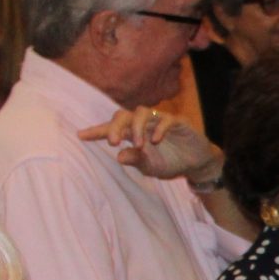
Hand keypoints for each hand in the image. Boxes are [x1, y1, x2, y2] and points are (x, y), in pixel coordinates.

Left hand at [77, 105, 221, 185]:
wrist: (197, 164)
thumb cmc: (171, 163)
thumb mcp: (150, 167)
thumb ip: (136, 161)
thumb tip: (119, 157)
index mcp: (134, 134)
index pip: (112, 128)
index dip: (97, 131)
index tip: (81, 136)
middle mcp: (144, 124)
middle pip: (123, 114)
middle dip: (116, 127)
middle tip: (113, 142)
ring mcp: (161, 120)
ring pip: (142, 112)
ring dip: (137, 127)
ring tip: (139, 144)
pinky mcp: (178, 121)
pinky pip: (165, 119)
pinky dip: (159, 128)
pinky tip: (156, 140)